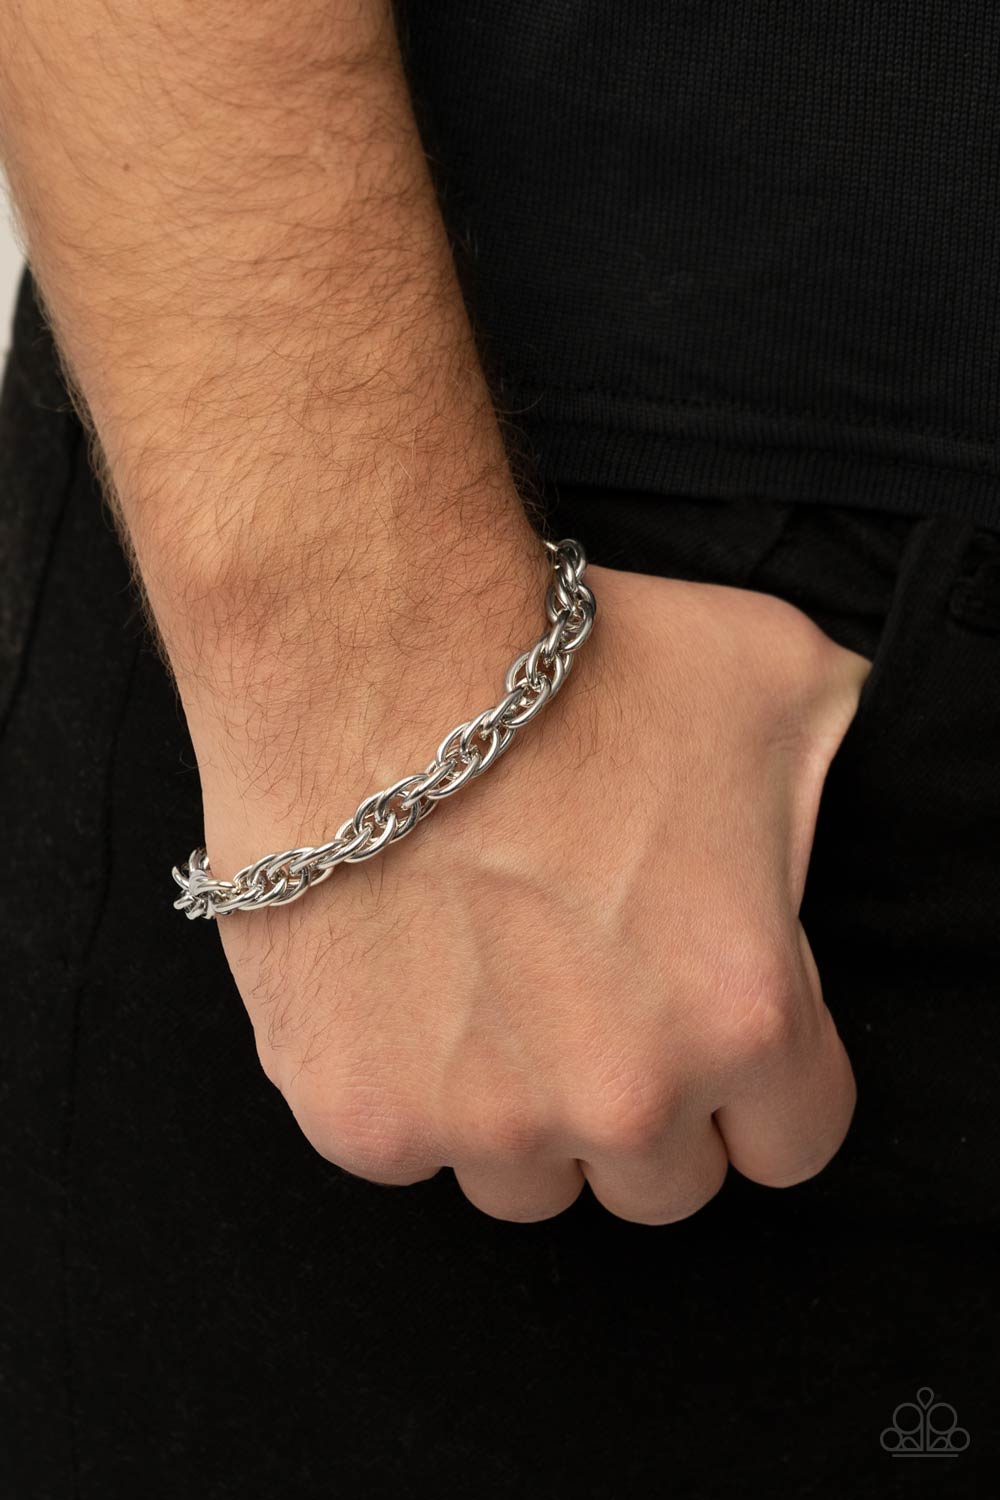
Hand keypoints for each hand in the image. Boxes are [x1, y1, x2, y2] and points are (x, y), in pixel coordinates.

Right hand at [194, 559, 869, 1224]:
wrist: (365, 663)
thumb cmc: (565, 671)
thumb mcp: (767, 681)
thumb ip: (835, 756)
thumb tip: (846, 766)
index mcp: (743, 1015)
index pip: (792, 1142)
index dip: (757, 1084)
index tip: (709, 1027)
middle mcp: (621, 1095)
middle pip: (659, 1180)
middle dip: (640, 1104)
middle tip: (588, 994)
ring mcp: (481, 1122)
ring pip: (528, 1182)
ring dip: (520, 1111)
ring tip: (486, 987)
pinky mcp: (362, 1118)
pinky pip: (407, 1147)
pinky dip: (403, 1086)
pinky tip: (398, 982)